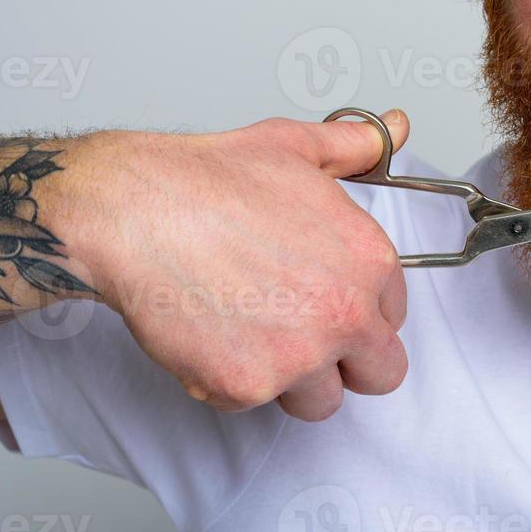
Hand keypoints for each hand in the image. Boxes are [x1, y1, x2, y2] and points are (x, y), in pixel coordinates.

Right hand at [50, 111, 411, 420]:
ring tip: (253, 330)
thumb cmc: (208, 179)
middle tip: (305, 333)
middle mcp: (345, 314)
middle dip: (350, 361)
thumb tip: (397, 127)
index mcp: (369, 261)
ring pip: (319, 401)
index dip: (360, 308)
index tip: (326, 298)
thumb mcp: (297, 146)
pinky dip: (232, 379)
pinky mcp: (244, 388)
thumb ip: (358, 146)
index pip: (394, 314)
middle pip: (381, 373)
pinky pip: (253, 404)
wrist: (133, 212)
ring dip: (294, 380)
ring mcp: (297, 358)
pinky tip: (211, 333)